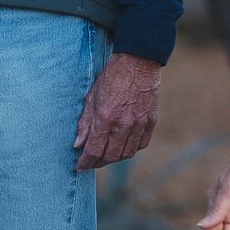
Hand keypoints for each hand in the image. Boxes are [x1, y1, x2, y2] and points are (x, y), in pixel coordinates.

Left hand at [74, 52, 161, 170]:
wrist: (138, 62)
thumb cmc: (111, 77)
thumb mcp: (91, 97)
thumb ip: (85, 123)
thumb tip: (78, 145)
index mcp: (105, 118)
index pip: (94, 151)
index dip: (85, 162)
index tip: (79, 166)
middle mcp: (123, 124)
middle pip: (110, 156)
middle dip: (98, 163)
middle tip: (91, 163)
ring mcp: (139, 123)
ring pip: (126, 153)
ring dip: (114, 158)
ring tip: (106, 156)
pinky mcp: (151, 121)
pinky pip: (141, 144)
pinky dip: (131, 149)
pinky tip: (123, 147)